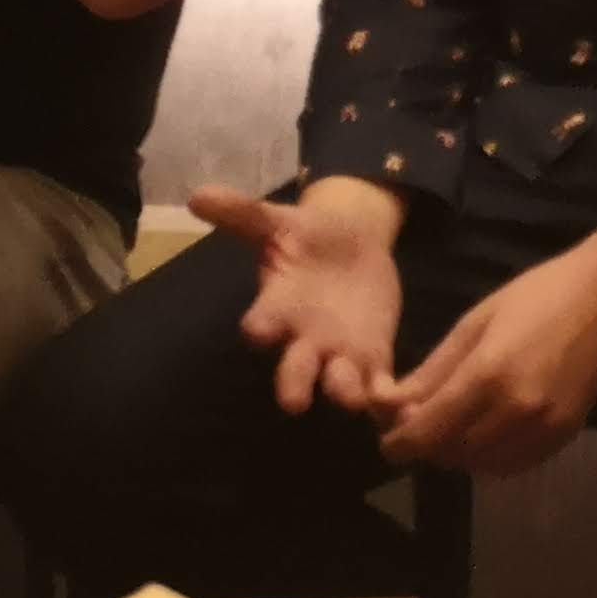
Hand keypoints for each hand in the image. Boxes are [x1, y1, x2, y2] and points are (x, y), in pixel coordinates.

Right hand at [196, 180, 405, 418]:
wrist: (353, 240)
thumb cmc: (307, 236)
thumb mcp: (278, 220)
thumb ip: (241, 212)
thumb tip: (197, 195)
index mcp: (279, 306)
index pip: (261, 323)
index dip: (259, 328)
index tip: (258, 331)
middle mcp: (304, 338)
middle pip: (294, 370)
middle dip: (294, 384)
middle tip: (294, 401)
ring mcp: (340, 351)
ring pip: (337, 383)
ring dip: (344, 392)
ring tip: (354, 399)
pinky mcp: (373, 354)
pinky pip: (377, 384)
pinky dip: (385, 396)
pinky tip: (399, 401)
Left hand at [375, 241, 596, 474]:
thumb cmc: (539, 294)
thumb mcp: (476, 321)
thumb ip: (432, 370)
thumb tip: (388, 404)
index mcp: (487, 376)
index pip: (424, 435)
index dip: (396, 444)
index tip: (387, 436)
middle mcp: (514, 412)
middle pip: (448, 454)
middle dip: (425, 443)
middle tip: (420, 419)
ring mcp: (543, 428)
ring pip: (478, 465)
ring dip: (456, 452)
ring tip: (454, 422)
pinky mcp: (564, 436)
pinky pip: (511, 465)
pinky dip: (489, 457)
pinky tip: (486, 430)